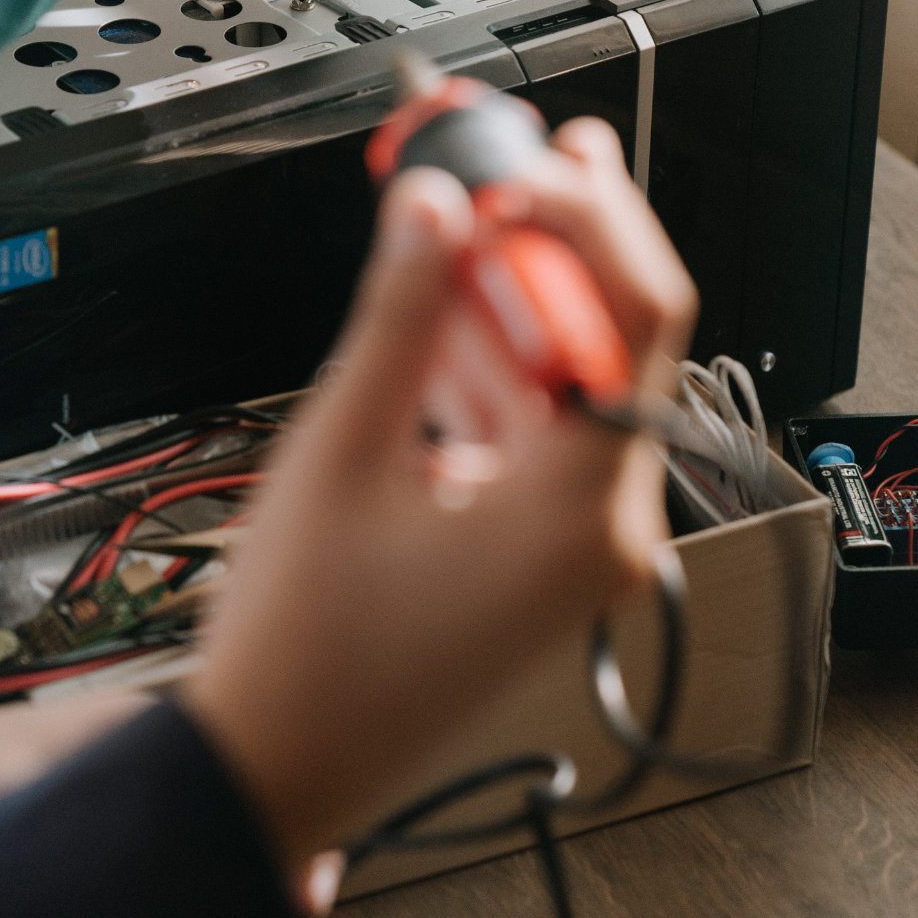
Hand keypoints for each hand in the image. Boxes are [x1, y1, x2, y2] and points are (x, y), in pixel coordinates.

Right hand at [184, 119, 696, 874]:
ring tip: (459, 227)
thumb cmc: (303, 639)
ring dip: (518, 301)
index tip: (526, 158)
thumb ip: (401, 312)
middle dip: (553, 241)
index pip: (637, 315)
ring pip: (577, 381)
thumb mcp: (342, 447)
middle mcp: (606, 530)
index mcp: (578, 508)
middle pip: (614, 339)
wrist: (280, 759)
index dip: (587, 215)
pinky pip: (546, 433)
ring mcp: (580, 547)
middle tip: (496, 163)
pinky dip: (501, 371)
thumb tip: (434, 207)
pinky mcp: (545, 553)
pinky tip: (446, 325)